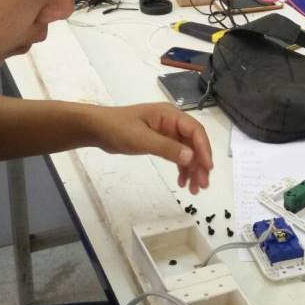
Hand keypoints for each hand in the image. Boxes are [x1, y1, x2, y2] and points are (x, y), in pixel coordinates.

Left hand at [92, 103, 212, 193]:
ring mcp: (167, 132)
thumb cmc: (117, 129)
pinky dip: (181, 168)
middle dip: (200, 164)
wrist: (97, 129)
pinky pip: (176, 155)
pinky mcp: (160, 142)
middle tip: (202, 185)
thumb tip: (191, 158)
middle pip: (194, 143)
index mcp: (170, 115)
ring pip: (187, 151)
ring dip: (192, 169)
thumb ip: (166, 148)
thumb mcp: (141, 139)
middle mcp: (172, 122)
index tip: (207, 168)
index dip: (204, 149)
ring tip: (194, 189)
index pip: (195, 131)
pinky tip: (182, 182)